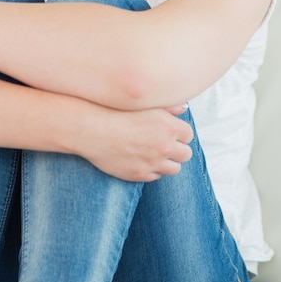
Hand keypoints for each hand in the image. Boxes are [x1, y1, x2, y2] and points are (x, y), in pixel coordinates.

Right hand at [78, 103, 192, 181]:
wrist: (92, 129)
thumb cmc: (117, 111)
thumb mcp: (144, 104)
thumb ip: (168, 107)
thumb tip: (183, 108)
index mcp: (169, 127)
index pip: (188, 135)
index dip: (179, 133)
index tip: (170, 131)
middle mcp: (164, 146)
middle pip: (186, 154)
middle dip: (177, 149)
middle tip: (164, 143)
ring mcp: (153, 162)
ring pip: (174, 169)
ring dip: (167, 161)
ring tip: (155, 153)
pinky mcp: (140, 174)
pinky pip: (156, 176)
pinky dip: (152, 169)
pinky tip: (141, 159)